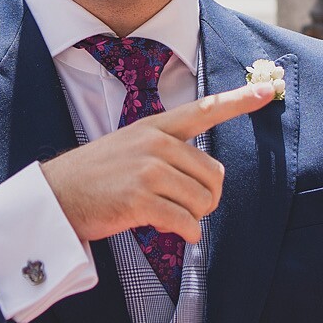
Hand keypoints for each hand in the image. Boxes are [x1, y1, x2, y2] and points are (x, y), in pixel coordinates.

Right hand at [41, 82, 277, 245]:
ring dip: (193, 218)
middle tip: (181, 206)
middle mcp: (155, 143)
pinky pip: (186, 221)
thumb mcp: (130, 148)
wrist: (54, 198)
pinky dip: (186, 232)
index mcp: (155, 127)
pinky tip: (171, 231)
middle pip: (214, 175)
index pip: (204, 109)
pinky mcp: (140, 199)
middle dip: (206, 198)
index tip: (268, 90)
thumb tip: (207, 183)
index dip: (240, 100)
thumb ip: (167, 153)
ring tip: (167, 216)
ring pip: (203, 201)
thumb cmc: (95, 178)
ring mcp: (147, 171)